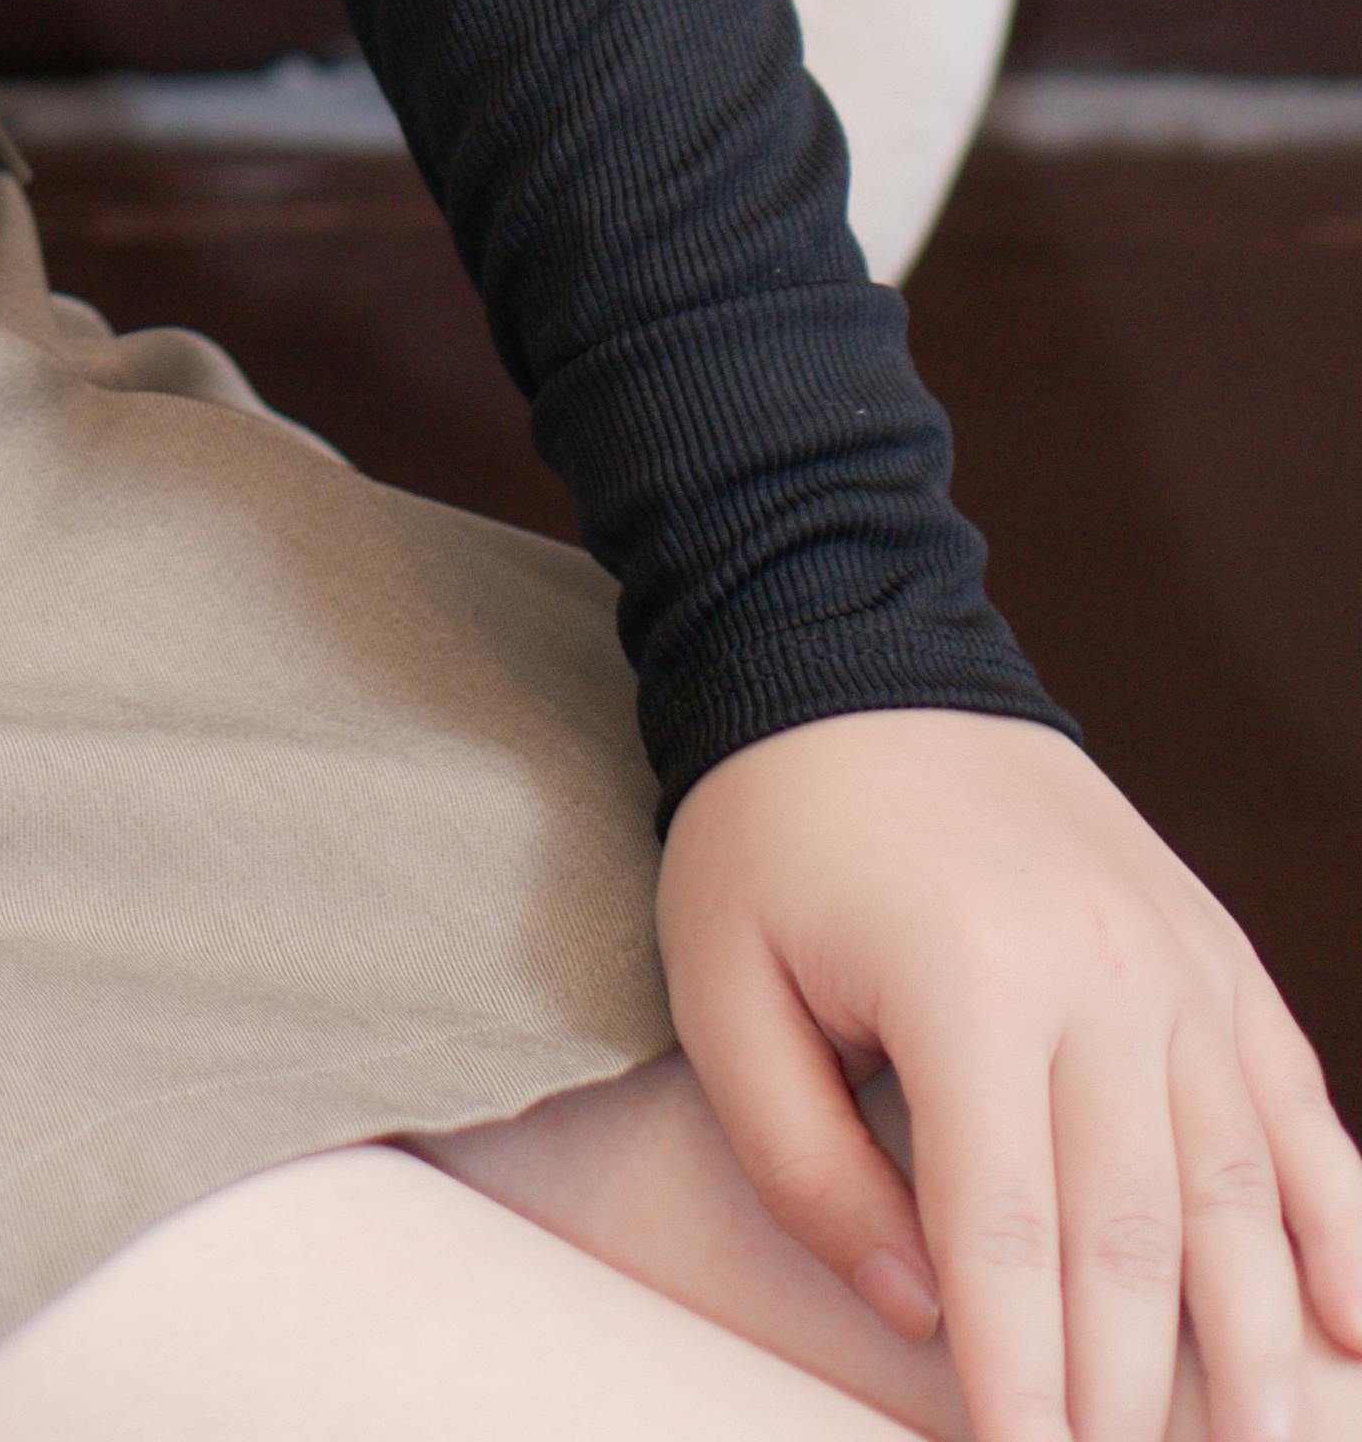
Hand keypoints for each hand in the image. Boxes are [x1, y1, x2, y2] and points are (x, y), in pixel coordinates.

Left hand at [660, 710, 1361, 1441]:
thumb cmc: (772, 835)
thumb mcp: (721, 985)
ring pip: (1234, 1186)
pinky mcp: (1213, 949)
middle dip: (1132, 1392)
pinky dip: (1339, 1219)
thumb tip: (919, 1310)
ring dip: (1257, 1340)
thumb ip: (805, 1164)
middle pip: (1130, 1232)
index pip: (1005, 1234)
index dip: (1021, 1378)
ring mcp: (1173, 961)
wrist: (854, 652)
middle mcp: (1096, 974)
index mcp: (965, 983)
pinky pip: (1296, 1101)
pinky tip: (1358, 1328)